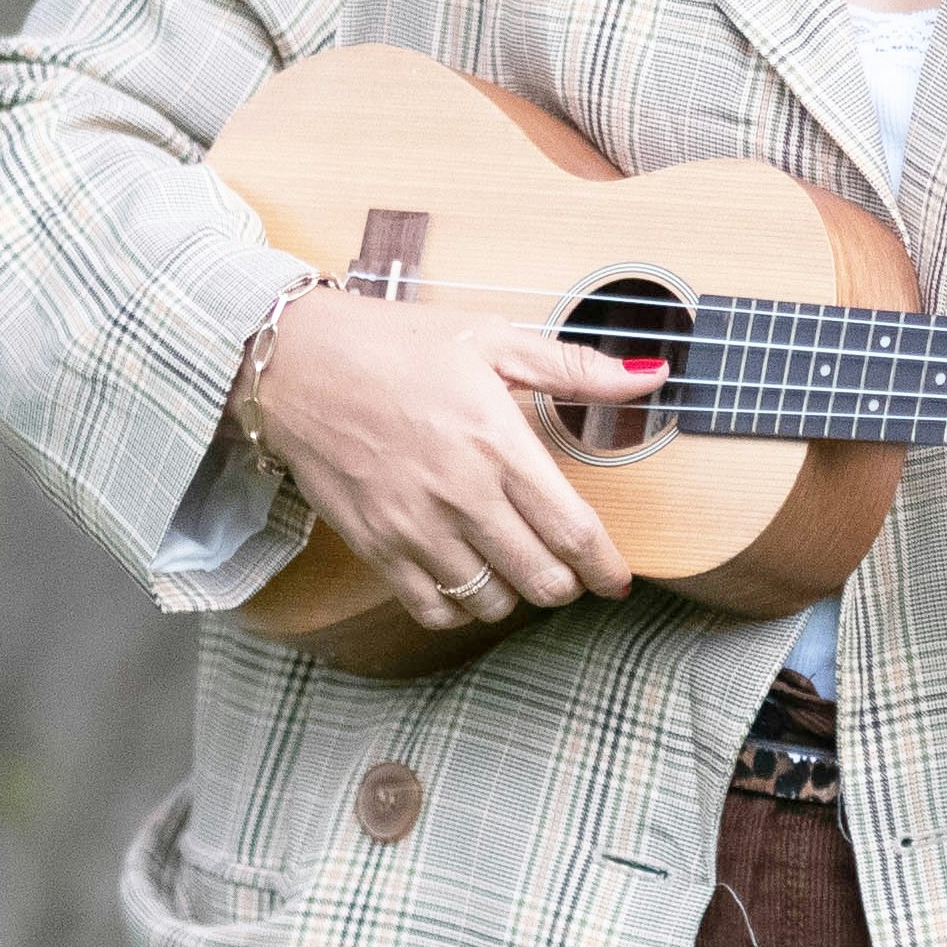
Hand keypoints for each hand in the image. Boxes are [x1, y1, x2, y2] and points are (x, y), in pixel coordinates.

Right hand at [243, 283, 658, 632]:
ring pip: (491, 601)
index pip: (573, 532)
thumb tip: (650, 378)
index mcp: (497, 443)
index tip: (618, 578)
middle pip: (540, 579)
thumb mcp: (491, 338)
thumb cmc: (396, 344)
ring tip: (515, 566)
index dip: (606, 567)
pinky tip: (467, 577)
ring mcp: (414, 527)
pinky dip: (460, 606)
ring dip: (515, 593)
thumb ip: (575, 368)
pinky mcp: (375, 547)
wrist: (296, 362)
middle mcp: (460, 494)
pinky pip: (433, 608)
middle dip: (568, 584)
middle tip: (570, 571)